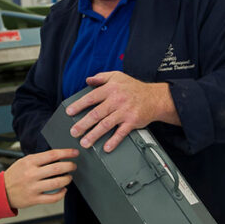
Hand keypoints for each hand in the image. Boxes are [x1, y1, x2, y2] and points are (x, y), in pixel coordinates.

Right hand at [3, 148, 78, 208]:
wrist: (1, 191)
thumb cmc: (15, 175)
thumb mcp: (23, 162)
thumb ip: (39, 159)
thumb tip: (59, 156)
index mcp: (29, 162)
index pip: (52, 154)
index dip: (66, 153)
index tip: (74, 153)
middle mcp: (31, 174)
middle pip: (57, 168)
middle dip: (70, 166)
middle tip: (73, 166)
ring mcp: (33, 188)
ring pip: (57, 183)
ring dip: (67, 179)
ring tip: (69, 177)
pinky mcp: (34, 199)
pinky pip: (53, 198)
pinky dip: (61, 193)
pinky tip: (64, 190)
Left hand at [64, 71, 178, 152]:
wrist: (155, 97)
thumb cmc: (134, 87)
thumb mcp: (117, 76)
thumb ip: (101, 77)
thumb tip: (88, 80)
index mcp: (111, 89)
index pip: (91, 98)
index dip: (79, 105)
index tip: (69, 112)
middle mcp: (117, 100)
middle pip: (96, 114)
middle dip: (83, 124)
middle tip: (74, 132)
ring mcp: (125, 112)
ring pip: (106, 124)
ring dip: (94, 135)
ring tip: (85, 142)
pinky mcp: (132, 122)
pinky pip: (121, 133)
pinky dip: (113, 141)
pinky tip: (106, 147)